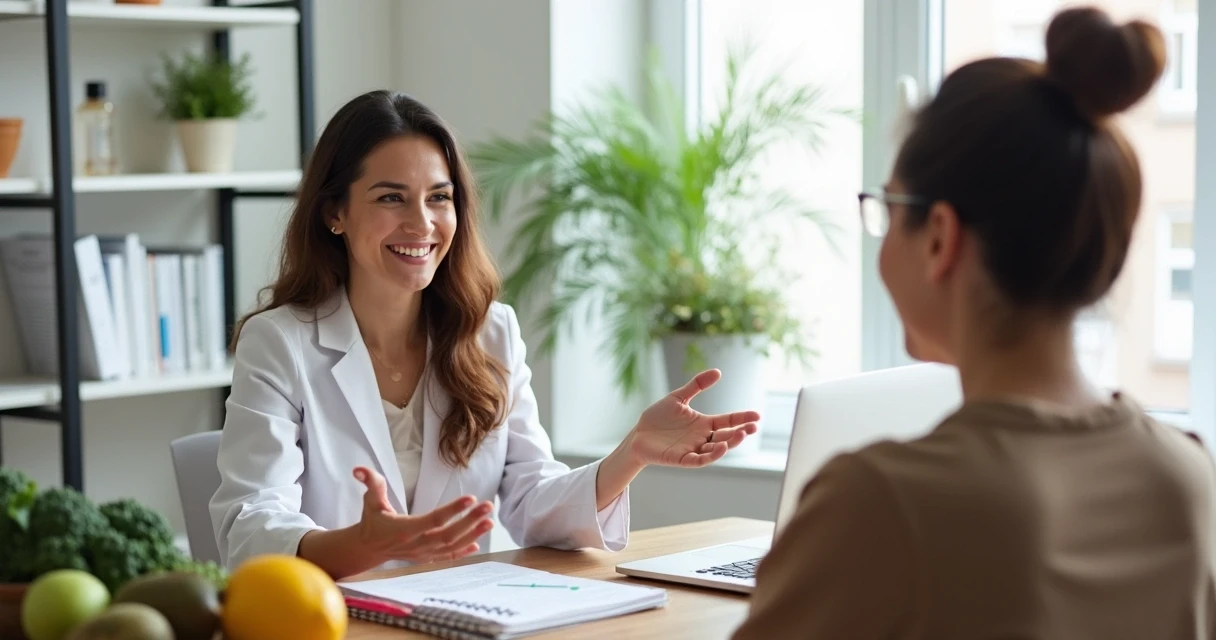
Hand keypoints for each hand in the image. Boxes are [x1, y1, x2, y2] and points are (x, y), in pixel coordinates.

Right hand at [353, 466, 493, 564]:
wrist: (368, 547)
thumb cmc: (372, 520)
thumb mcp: (370, 500)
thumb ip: (370, 483)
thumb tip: (359, 469)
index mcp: (404, 529)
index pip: (433, 519)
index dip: (453, 510)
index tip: (471, 498)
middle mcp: (416, 544)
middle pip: (447, 534)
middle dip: (470, 521)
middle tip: (488, 507)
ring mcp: (422, 553)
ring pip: (451, 546)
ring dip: (472, 534)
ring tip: (489, 522)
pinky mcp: (426, 557)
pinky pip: (447, 556)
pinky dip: (463, 551)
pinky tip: (478, 543)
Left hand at [625, 369, 759, 467]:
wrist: (638, 434)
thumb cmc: (658, 417)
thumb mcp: (678, 397)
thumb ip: (697, 385)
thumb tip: (718, 371)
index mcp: (704, 423)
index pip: (727, 421)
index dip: (741, 419)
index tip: (757, 415)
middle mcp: (702, 437)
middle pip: (726, 436)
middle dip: (740, 432)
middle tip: (752, 427)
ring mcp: (693, 449)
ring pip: (716, 448)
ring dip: (729, 443)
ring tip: (740, 435)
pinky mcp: (682, 459)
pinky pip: (700, 459)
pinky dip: (711, 455)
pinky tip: (721, 447)